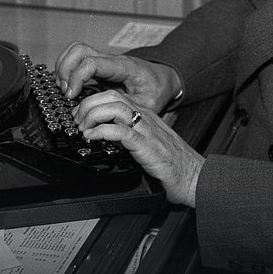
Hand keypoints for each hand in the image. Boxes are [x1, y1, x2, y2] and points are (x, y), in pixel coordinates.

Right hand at [54, 42, 180, 112]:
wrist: (163, 79)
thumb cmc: (156, 90)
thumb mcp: (147, 104)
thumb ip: (126, 109)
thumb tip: (106, 118)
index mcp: (123, 67)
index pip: (92, 63)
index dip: (77, 77)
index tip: (71, 95)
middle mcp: (111, 60)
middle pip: (79, 50)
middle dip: (65, 70)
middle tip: (66, 92)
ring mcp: (103, 61)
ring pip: (75, 51)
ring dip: (64, 68)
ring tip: (66, 90)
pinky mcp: (99, 67)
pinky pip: (77, 59)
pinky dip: (67, 70)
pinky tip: (70, 88)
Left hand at [73, 90, 202, 207]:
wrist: (195, 178)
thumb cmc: (174, 165)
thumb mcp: (148, 144)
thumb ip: (132, 135)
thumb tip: (108, 135)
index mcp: (145, 116)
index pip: (115, 96)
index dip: (93, 101)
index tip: (80, 115)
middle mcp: (145, 119)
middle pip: (112, 96)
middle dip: (88, 104)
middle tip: (77, 120)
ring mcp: (147, 131)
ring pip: (115, 108)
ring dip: (93, 115)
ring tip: (83, 128)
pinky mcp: (147, 147)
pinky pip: (122, 132)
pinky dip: (102, 131)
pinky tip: (93, 137)